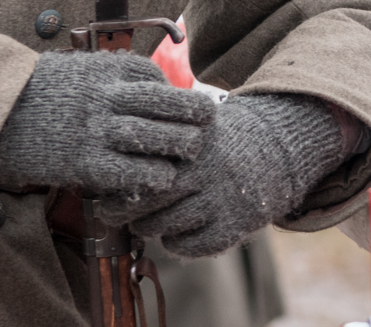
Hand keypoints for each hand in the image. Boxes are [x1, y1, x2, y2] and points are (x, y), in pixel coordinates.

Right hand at [0, 51, 215, 197]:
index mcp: (100, 69)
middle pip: (164, 103)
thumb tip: (134, 77)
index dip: (171, 89)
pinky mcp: (85, 163)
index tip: (179, 101)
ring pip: (155, 138)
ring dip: (179, 147)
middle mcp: (103, 97)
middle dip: (192, 114)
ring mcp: (95, 130)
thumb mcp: (69, 69)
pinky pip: (132, 172)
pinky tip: (159, 178)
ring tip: (189, 153)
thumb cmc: (31, 93)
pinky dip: (152, 176)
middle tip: (206, 124)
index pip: (152, 75)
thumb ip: (102, 73)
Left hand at [98, 93, 348, 257]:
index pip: (141, 167)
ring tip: (142, 222)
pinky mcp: (234, 225)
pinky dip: (177, 244)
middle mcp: (205, 170)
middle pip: (150, 199)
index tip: (103, 189)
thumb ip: (153, 136)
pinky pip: (191, 246)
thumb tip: (104, 156)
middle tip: (109, 213)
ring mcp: (221, 199)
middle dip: (123, 212)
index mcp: (190, 141)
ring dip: (148, 228)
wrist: (267, 153)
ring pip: (167, 226)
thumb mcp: (186, 125)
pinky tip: (174, 233)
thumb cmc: (208, 142)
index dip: (117, 183)